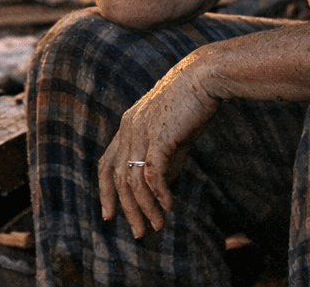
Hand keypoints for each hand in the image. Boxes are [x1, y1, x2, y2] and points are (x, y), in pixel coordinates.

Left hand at [97, 53, 221, 237]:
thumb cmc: (191, 103)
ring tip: (157, 227)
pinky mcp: (159, 136)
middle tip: (138, 233)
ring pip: (134, 181)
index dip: (105, 191)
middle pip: (118, 178)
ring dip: (145, 208)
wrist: (204, 77)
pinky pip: (152, 173)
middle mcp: (128, 129)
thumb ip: (162, 158)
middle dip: (126, 210)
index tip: (109, 215)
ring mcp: (141, 132)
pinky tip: (167, 207)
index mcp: (127, 126)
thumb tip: (158, 189)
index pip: (106, 163)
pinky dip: (158, 194)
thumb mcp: (171, 134)